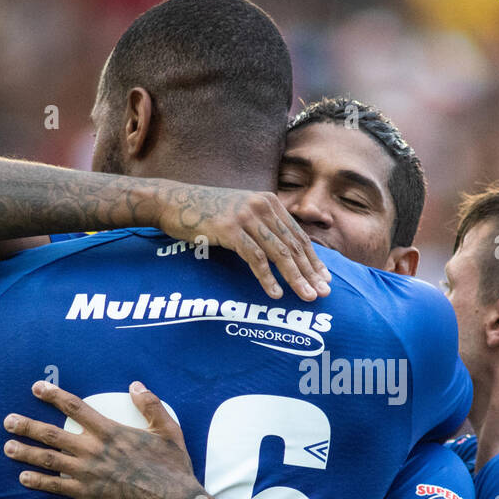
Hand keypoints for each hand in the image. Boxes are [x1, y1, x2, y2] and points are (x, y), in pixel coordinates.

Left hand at [2, 380, 201, 498]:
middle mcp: (94, 450)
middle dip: (27, 426)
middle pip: (52, 434)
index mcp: (111, 431)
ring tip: (7, 447)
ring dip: (26, 452)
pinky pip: (57, 487)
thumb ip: (151, 406)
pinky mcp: (88, 494)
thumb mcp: (168, 431)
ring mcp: (88, 474)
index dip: (54, 395)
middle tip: (8, 420)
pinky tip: (24, 478)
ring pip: (49, 460)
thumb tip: (136, 385)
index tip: (37, 387)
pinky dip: (39, 482)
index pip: (75, 408)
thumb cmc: (172, 468)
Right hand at [153, 182, 330, 300]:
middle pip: (293, 245)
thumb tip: (286, 252)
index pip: (298, 236)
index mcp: (269, 202)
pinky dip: (267, 278)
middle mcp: (262, 206)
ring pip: (279, 253)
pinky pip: (254, 257)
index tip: (325, 278)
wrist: (173, 202)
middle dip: (310, 272)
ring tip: (306, 296)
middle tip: (323, 293)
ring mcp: (246, 216)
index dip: (314, 259)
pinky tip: (274, 294)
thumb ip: (263, 226)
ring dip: (295, 278)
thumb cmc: (207, 213)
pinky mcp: (229, 229)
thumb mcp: (241, 213)